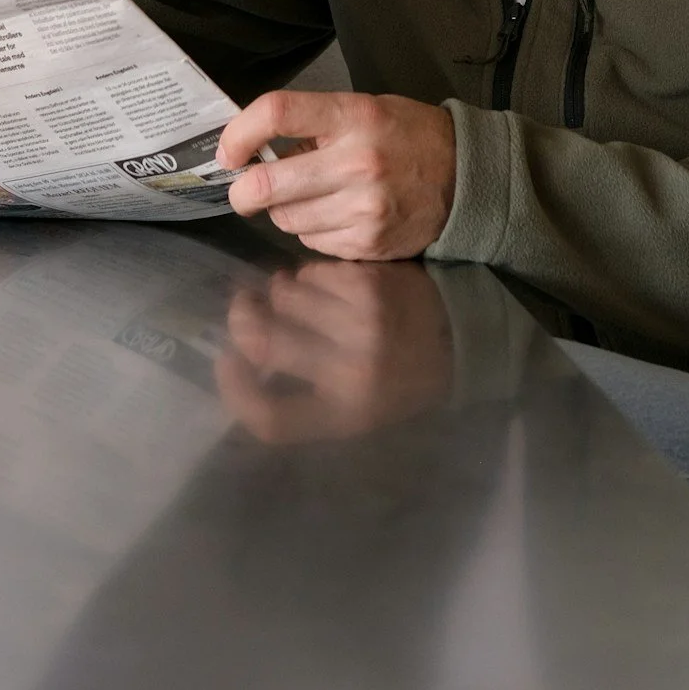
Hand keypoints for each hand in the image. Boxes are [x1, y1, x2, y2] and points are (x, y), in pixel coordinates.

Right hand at [215, 259, 453, 442]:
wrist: (462, 338)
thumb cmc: (401, 381)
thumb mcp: (358, 411)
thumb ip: (303, 400)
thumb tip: (244, 364)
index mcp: (345, 415)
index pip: (269, 418)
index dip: (235, 392)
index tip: (226, 363)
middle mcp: (351, 372)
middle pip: (262, 343)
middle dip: (243, 321)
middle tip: (243, 309)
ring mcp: (361, 322)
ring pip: (284, 297)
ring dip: (278, 295)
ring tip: (290, 297)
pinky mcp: (370, 282)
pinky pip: (312, 271)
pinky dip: (306, 276)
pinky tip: (320, 283)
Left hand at [218, 89, 455, 258]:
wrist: (465, 176)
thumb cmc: (408, 135)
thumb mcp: (364, 109)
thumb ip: (313, 127)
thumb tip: (256, 151)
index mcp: (353, 116)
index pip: (277, 113)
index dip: (239, 132)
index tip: (228, 150)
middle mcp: (357, 162)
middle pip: (269, 184)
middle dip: (243, 191)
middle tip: (243, 189)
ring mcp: (363, 208)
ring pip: (287, 219)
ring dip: (284, 210)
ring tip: (308, 197)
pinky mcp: (368, 242)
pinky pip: (313, 242)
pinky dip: (312, 230)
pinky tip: (334, 215)